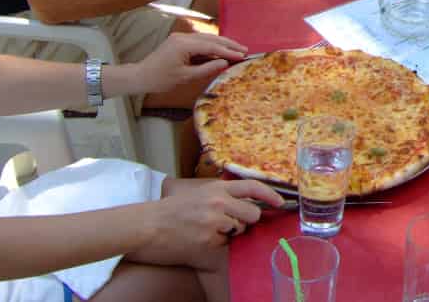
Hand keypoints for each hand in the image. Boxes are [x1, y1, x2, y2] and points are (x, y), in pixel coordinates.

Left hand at [133, 33, 248, 92]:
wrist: (140, 76)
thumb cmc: (160, 79)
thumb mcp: (185, 77)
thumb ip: (206, 69)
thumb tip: (224, 63)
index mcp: (183, 45)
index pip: (211, 46)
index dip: (228, 51)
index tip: (242, 55)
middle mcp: (183, 37)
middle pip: (211, 38)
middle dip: (228, 44)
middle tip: (245, 49)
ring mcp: (181, 38)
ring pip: (206, 38)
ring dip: (222, 44)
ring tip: (237, 49)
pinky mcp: (180, 41)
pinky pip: (200, 41)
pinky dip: (212, 46)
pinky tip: (222, 50)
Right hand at [147, 179, 283, 259]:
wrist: (148, 225)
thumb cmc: (172, 210)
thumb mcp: (199, 193)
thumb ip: (222, 195)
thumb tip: (248, 202)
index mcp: (217, 188)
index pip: (252, 186)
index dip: (270, 195)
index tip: (280, 203)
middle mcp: (218, 201)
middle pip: (253, 213)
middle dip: (246, 221)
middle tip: (228, 224)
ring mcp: (214, 220)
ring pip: (240, 229)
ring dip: (230, 233)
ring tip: (208, 230)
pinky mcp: (208, 238)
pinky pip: (225, 243)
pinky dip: (216, 244)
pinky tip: (200, 238)